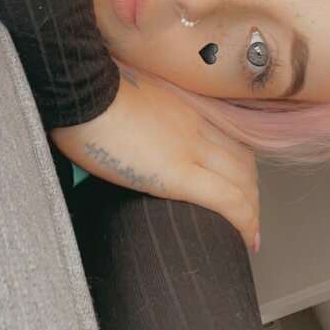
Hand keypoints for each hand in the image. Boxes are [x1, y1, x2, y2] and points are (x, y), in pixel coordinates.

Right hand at [50, 71, 259, 251]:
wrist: (77, 89)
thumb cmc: (83, 96)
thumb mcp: (120, 103)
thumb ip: (134, 120)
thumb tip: (123, 136)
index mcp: (180, 109)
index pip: (227, 138)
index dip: (240, 166)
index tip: (238, 185)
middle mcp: (194, 125)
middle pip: (242, 162)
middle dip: (251, 192)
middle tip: (248, 216)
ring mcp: (189, 148)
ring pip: (242, 182)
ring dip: (252, 210)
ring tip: (249, 234)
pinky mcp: (177, 173)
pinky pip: (227, 200)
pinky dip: (244, 221)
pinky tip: (247, 240)